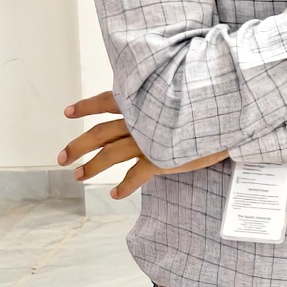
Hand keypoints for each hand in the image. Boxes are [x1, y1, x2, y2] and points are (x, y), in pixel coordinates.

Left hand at [57, 91, 227, 199]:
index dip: (86, 106)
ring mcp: (147, 140)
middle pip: (99, 133)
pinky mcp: (160, 159)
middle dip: (78, 146)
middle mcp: (138, 119)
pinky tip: (115, 195)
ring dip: (92, 167)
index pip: (107, 100)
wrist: (225, 114)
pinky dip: (124, 187)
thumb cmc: (206, 101)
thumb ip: (162, 96)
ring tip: (78, 176)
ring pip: (110, 155)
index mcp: (142, 100)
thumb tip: (155, 96)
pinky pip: (135, 176)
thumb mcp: (179, 90)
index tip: (67, 112)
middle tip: (61, 157)